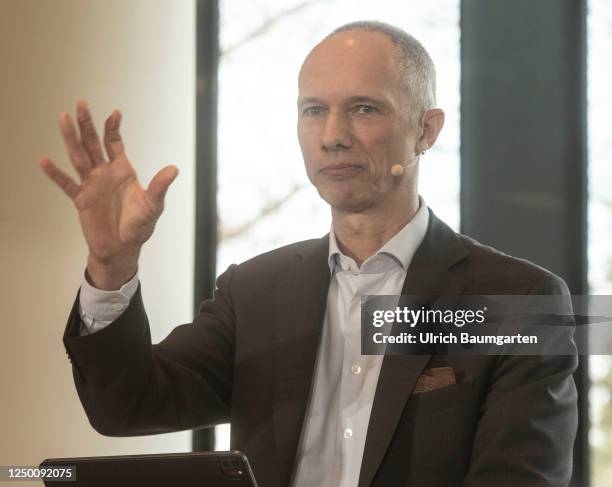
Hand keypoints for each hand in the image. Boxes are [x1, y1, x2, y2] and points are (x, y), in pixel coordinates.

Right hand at [40, 100, 178, 288]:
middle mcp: (105, 174)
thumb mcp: (153, 206)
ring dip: (70, 139)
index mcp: (123, 171)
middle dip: (87, 124)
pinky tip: (45, 161)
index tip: (115, 112)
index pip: (115, 143)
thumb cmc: (140, 227)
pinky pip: (66, 184)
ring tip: (63, 119)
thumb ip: (159, 187)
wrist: (122, 249)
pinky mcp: (81, 200)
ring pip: (78, 157)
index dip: (113, 128)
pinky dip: (56, 174)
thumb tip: (174, 169)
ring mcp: (91, 185)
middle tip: (81, 103)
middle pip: (93, 143)